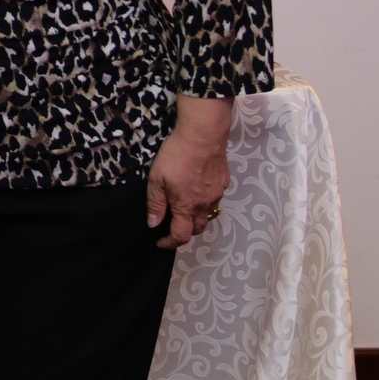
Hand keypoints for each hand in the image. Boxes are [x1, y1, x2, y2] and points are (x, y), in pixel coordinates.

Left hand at [145, 94, 233, 247]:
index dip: (170, 243)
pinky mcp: (224, 183)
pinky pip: (214, 200)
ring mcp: (217, 194)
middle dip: (185, 232)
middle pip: (198, 229)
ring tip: (184, 208)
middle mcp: (204, 205)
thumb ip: (156, 203)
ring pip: (208, 215)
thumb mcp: (157, 179)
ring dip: (196, 217)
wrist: (203, 136)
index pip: (181, 235)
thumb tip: (154, 224)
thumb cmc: (176, 156)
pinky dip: (204, 202)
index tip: (160, 242)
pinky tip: (196, 190)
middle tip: (172, 225)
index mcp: (186, 206)